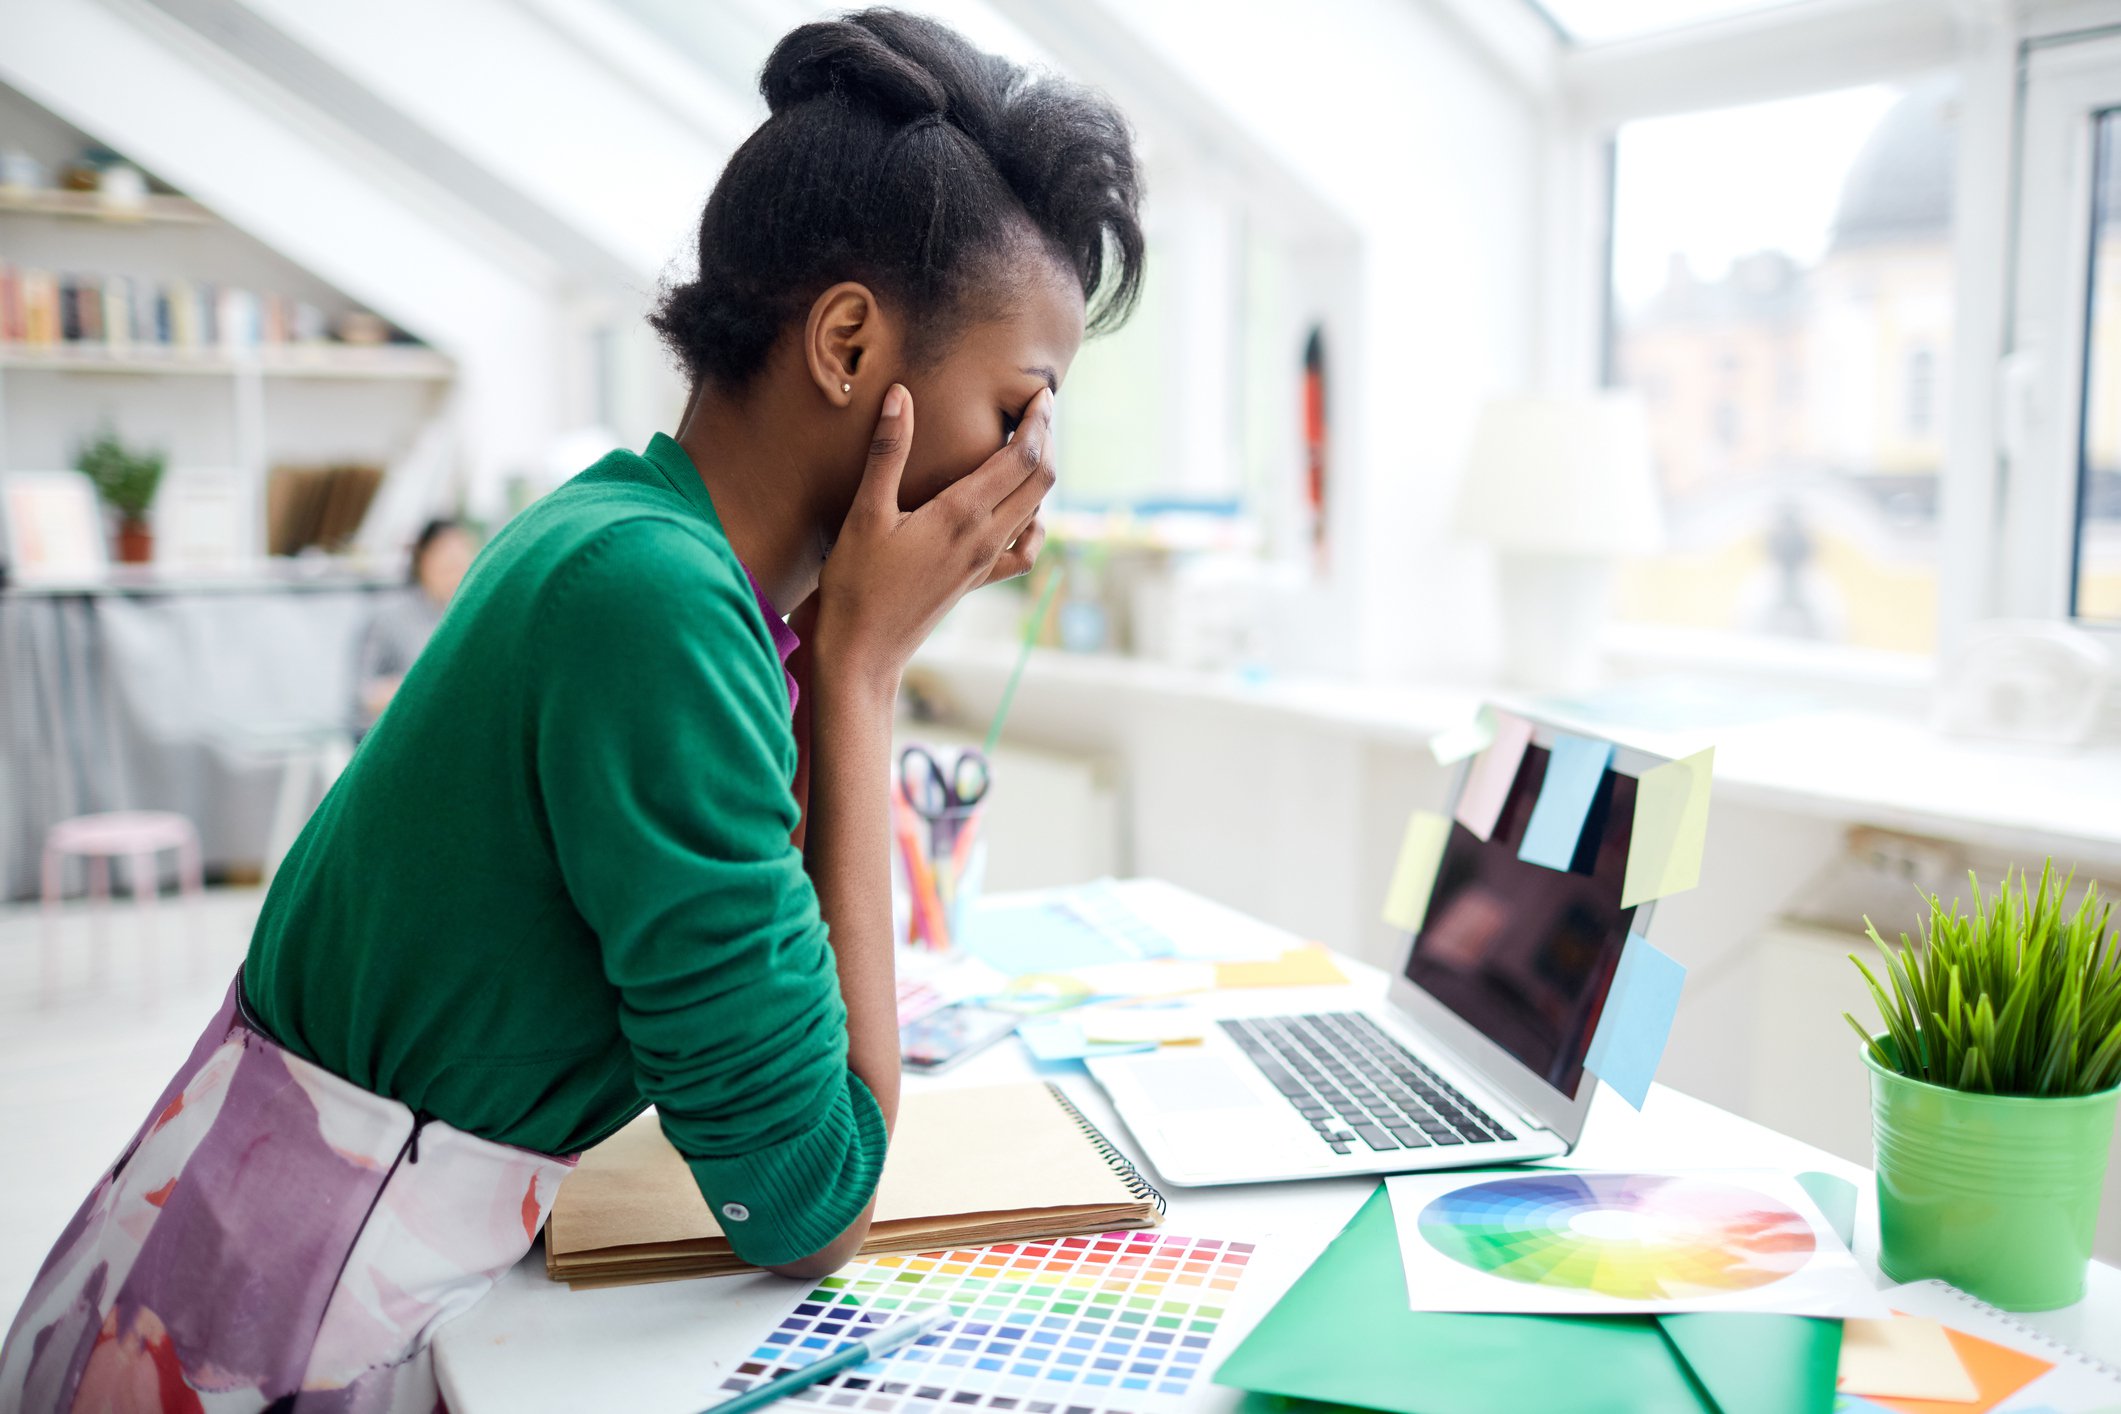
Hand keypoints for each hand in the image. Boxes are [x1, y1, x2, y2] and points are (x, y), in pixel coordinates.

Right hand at [815, 383, 1052, 680]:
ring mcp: (985, 563)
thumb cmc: (856, 583)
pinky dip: (1032, 527)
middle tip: (1040, 408)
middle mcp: (984, 538)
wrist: (862, 651)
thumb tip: (900, 395)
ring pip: (1035, 512)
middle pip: (1040, 481)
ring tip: (1029, 445)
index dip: (1037, 422)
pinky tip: (1022, 516)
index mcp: (962, 514)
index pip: (1022, 458)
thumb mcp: (865, 513)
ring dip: (1040, 476)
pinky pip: (1022, 553)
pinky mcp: (976, 582)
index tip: (1040, 393)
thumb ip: (887, 452)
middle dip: (1046, 439)